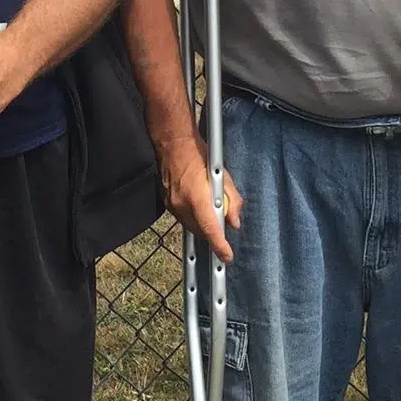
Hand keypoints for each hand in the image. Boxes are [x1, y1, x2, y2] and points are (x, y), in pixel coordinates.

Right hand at [158, 134, 243, 262]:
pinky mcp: (166, 202)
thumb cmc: (199, 155)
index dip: (220, 246)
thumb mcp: (224, 175)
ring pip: (190, 226)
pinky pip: (182, 217)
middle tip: (222, 225)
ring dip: (202, 224)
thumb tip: (234, 222)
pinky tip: (196, 203)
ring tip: (209, 210)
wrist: (173, 143)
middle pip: (200, 231)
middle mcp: (182, 204)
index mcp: (198, 197)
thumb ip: (233, 200)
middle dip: (212, 234)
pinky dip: (192, 216)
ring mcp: (171, 204)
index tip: (227, 256)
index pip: (211, 229)